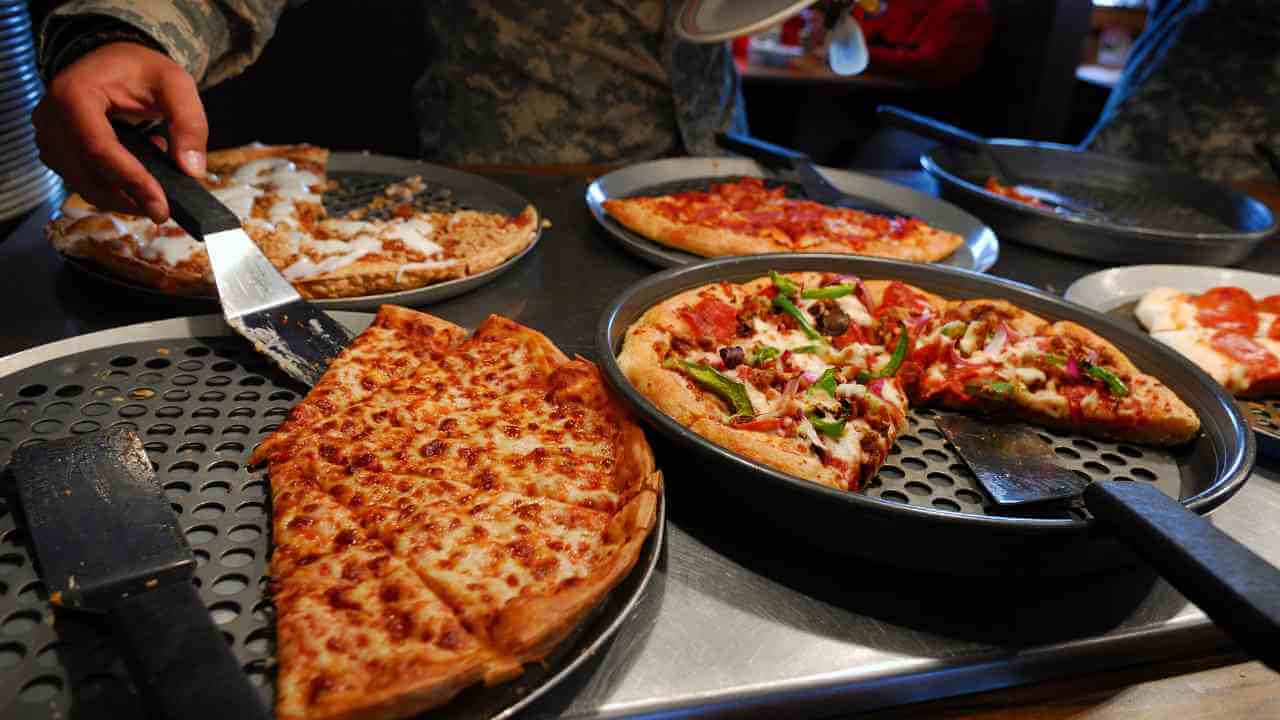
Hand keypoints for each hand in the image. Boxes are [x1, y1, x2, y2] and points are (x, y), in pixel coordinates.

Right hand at [34, 42, 207, 222]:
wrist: (112, 62)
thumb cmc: (142, 69)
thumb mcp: (176, 84)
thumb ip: (189, 123)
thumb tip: (192, 169)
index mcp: (74, 94)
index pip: (98, 148)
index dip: (130, 180)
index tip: (161, 206)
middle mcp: (50, 118)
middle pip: (87, 173)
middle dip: (128, 198)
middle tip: (163, 210)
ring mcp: (48, 137)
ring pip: (82, 184)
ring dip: (121, 196)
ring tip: (154, 182)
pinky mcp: (55, 152)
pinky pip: (82, 181)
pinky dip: (112, 189)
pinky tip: (137, 176)